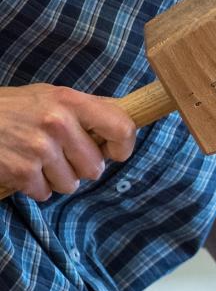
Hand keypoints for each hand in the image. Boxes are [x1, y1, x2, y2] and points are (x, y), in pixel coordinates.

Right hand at [0, 84, 135, 199]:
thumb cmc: (14, 108)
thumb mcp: (52, 96)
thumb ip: (89, 110)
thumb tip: (126, 126)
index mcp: (71, 101)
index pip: (122, 128)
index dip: (123, 147)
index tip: (114, 153)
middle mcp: (58, 123)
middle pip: (95, 167)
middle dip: (79, 167)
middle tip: (59, 153)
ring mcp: (39, 148)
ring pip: (71, 184)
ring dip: (56, 178)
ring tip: (37, 158)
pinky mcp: (21, 171)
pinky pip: (45, 193)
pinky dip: (35, 187)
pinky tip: (22, 167)